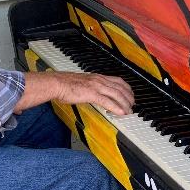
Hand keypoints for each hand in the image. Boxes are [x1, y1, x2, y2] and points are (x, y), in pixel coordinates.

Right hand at [17, 70, 134, 115]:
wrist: (57, 83)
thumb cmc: (66, 84)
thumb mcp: (83, 83)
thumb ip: (92, 88)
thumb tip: (96, 95)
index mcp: (98, 77)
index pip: (118, 81)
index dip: (127, 89)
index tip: (131, 95)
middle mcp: (99, 80)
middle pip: (121, 88)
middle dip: (129, 98)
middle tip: (132, 105)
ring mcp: (96, 86)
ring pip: (117, 94)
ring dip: (125, 104)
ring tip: (129, 111)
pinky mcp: (92, 94)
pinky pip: (107, 101)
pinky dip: (116, 107)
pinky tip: (121, 113)